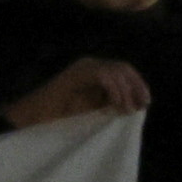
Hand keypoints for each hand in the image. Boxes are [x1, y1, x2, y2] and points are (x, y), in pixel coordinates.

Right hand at [1, 59, 150, 130]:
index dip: (138, 85)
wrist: (35, 117)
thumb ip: (110, 102)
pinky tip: (116, 104)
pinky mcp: (78, 73)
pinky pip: (103, 76)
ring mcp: (83, 66)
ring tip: (126, 109)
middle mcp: (90, 64)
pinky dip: (114, 90)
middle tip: (142, 105)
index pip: (123, 70)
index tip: (145, 103)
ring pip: (116, 70)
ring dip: (126, 91)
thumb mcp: (93, 108)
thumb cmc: (61, 116)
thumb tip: (134, 104)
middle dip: (137, 86)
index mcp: (95, 70)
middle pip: (123, 68)